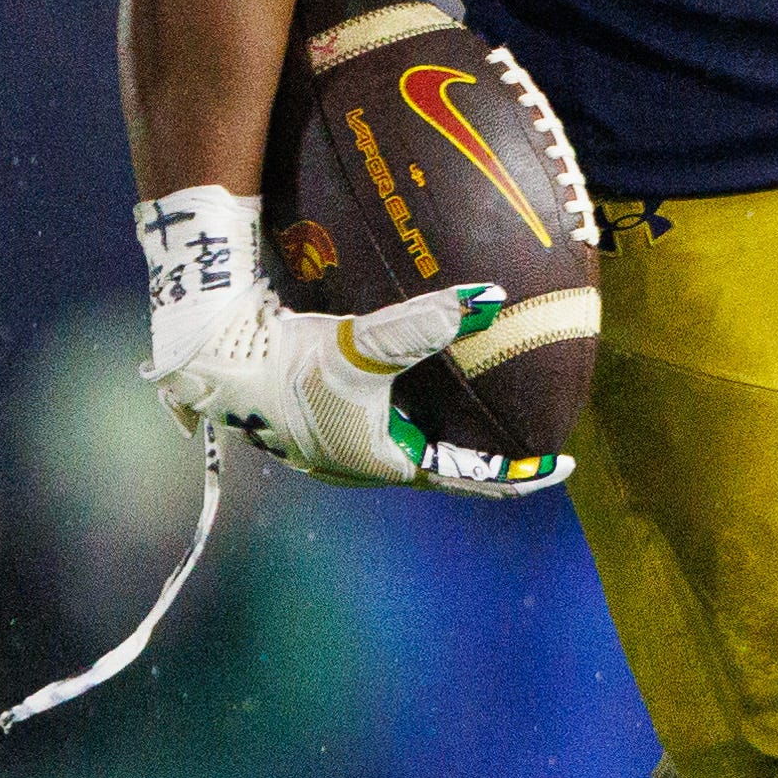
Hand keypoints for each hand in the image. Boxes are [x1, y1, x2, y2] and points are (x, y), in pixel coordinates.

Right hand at [138, 185, 569, 493]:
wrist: (217, 363)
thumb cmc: (290, 362)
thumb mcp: (364, 343)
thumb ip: (425, 322)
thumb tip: (490, 298)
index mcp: (388, 464)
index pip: (473, 479)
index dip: (518, 475)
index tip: (561, 467)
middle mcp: (368, 466)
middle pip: (446, 467)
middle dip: (486, 455)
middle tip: (528, 435)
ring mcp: (342, 450)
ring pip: (414, 446)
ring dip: (448, 434)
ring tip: (481, 411)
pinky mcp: (322, 425)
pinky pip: (386, 426)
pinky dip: (415, 413)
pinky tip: (416, 382)